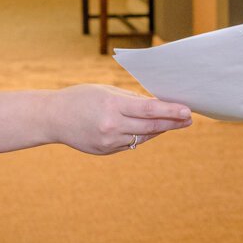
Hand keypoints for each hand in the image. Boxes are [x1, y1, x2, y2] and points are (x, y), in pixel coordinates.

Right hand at [47, 84, 191, 154]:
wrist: (53, 117)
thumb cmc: (81, 98)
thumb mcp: (106, 91)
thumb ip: (131, 99)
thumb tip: (155, 105)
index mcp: (113, 105)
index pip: (149, 110)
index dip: (171, 111)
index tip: (188, 111)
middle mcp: (112, 126)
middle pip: (151, 127)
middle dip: (173, 123)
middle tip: (189, 119)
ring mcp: (109, 141)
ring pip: (142, 137)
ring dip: (159, 130)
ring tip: (174, 123)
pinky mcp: (105, 151)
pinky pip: (130, 143)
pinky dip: (141, 136)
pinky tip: (150, 131)